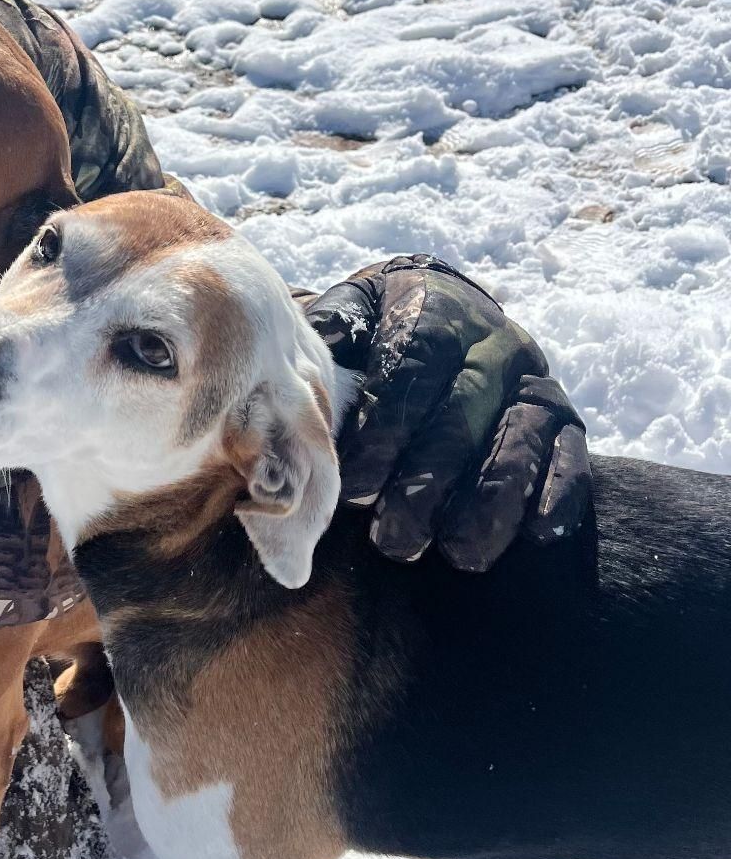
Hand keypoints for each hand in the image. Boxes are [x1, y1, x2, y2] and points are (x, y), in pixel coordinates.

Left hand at [305, 256, 590, 570]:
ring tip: (459, 552)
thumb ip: (321, 341)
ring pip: (521, 436)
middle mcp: (490, 337)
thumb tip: (286, 374)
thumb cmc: (367, 334)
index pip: (412, 363)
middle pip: (464, 409)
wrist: (432, 310)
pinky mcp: (563, 415)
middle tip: (395, 539)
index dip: (386, 426)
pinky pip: (571, 452)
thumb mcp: (342, 321)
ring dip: (492, 498)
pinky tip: (537, 532)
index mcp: (431, 305)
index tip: (356, 487)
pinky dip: (557, 490)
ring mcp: (531, 376)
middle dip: (429, 480)